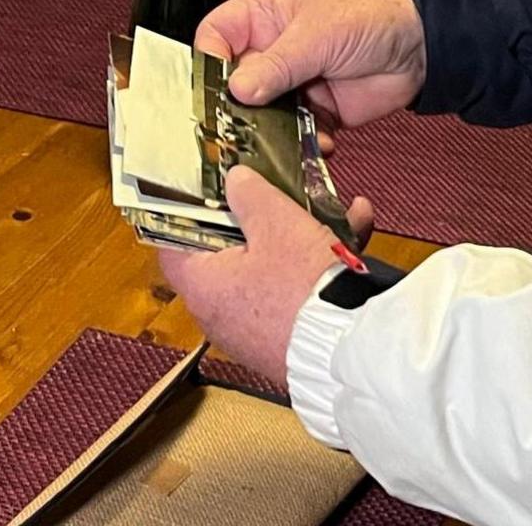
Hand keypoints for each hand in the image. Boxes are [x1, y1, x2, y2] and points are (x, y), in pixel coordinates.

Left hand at [159, 166, 376, 393]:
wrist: (348, 350)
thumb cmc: (302, 287)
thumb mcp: (277, 224)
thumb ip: (251, 195)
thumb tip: (235, 181)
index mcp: (202, 284)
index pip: (174, 240)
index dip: (190, 208)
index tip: (211, 188)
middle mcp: (219, 311)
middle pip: (232, 248)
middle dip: (267, 214)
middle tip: (286, 189)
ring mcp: (253, 327)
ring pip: (272, 265)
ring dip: (306, 232)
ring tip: (341, 207)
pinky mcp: (285, 337)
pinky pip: (294, 290)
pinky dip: (319, 263)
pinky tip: (357, 231)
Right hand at [195, 0, 426, 128]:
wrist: (422, 46)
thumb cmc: (373, 15)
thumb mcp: (319, 33)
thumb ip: (278, 63)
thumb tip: (239, 89)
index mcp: (265, 16)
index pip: (216, 36)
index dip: (208, 60)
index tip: (213, 88)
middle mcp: (273, 50)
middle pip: (234, 83)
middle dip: (238, 107)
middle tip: (242, 126)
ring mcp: (293, 82)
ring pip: (262, 113)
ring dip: (271, 130)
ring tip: (281, 139)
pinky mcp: (315, 110)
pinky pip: (294, 133)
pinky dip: (302, 142)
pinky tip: (317, 140)